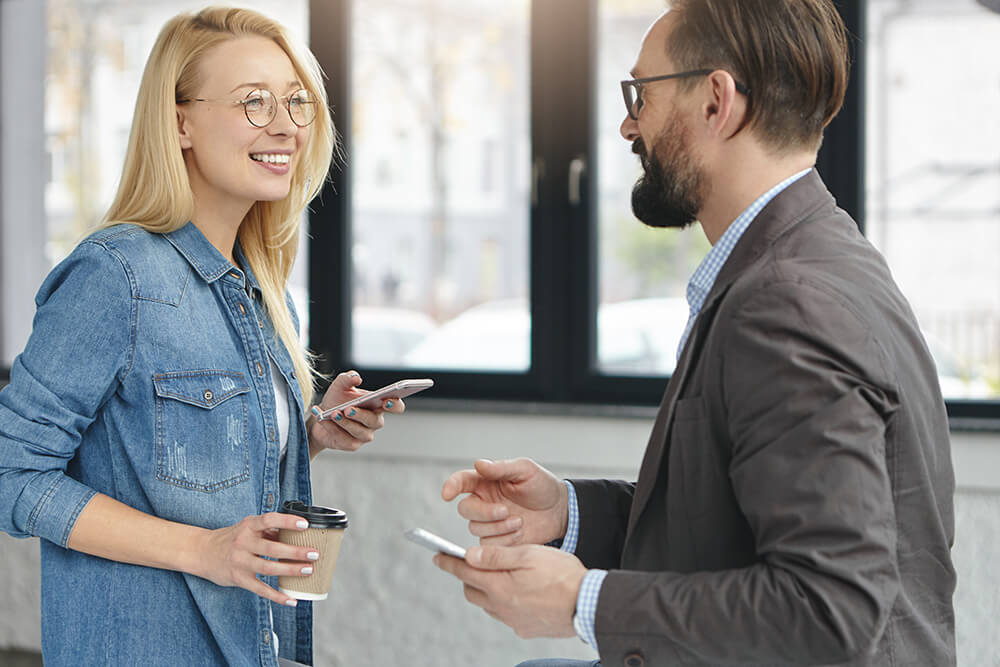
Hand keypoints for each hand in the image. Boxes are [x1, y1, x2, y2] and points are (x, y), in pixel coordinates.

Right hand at [196, 512, 318, 606]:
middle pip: (272, 548)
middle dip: (295, 552)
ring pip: (268, 568)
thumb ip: (269, 530)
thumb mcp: (248, 528)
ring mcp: (240, 562)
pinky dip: (277, 596)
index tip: (305, 525)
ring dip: (290, 570)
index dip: (287, 521)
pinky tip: (291, 600)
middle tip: (313, 554)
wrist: (202, 552)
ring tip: (308, 571)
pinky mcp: (239, 579)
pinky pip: (260, 589)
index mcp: (248, 526)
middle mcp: (243, 543)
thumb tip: (296, 534)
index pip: (269, 520)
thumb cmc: (232, 538)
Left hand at [309, 371, 405, 453]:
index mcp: (378, 405)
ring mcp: (364, 435)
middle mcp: (375, 422)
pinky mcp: (352, 445)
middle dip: (361, 415)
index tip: (386, 401)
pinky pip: (344, 439)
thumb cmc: (336, 399)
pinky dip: (332, 429)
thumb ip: (348, 378)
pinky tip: (323, 419)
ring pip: (360, 432)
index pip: (396, 407)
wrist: (320, 416)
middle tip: (347, 408)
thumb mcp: (340, 385)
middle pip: (375, 421)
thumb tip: (356, 377)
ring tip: (333, 414)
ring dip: (345, 423)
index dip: (395, 405)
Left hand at [434, 544, 584, 637]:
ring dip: (487, 589)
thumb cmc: (562, 574)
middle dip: (469, 576)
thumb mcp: (529, 555)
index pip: (465, 573)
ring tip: (501, 575)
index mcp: (499, 587)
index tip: (437, 556)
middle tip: (474, 562)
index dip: (448, 563)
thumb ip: (496, 556)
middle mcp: (502, 608)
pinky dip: (504, 601)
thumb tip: (469, 555)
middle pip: (473, 591)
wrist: (589, 604)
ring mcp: (514, 621)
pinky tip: (521, 591)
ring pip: (489, 604)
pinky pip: (506, 614)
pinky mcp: (527, 629)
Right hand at [441, 458, 567, 545]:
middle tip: (505, 511)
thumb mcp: (525, 470)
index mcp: (485, 481)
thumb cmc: (541, 486)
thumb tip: (479, 463)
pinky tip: (520, 532)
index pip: (461, 481)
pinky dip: (504, 540)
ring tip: (519, 521)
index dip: (450, 486)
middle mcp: (483, 501)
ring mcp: (488, 522)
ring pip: (476, 528)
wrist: (559, 511)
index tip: (447, 493)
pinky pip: (488, 545)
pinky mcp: (496, 540)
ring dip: (498, 527)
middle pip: (465, 509)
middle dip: (484, 512)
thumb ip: (501, 467)